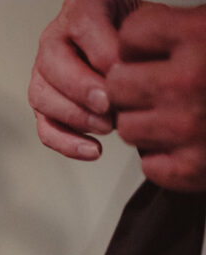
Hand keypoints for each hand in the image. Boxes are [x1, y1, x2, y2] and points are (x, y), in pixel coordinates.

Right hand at [28, 0, 128, 159]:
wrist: (119, 41)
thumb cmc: (130, 33)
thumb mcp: (139, 24)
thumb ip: (130, 43)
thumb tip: (124, 75)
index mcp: (78, 13)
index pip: (84, 31)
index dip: (106, 59)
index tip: (129, 78)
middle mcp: (53, 41)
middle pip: (54, 67)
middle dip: (83, 91)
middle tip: (109, 105)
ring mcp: (44, 74)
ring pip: (42, 99)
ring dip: (75, 118)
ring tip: (106, 127)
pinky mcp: (45, 104)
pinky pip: (45, 127)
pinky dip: (66, 143)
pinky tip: (91, 149)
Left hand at [108, 3, 205, 191]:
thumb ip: (186, 25)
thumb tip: (138, 35)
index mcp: (201, 35)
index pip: (131, 35)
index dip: (140, 44)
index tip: (154, 51)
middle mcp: (190, 80)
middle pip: (118, 85)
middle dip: (134, 85)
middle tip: (159, 87)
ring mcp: (189, 126)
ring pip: (128, 127)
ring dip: (147, 124)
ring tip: (177, 116)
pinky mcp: (194, 168)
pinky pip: (149, 165)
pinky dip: (164, 159)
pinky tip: (187, 145)